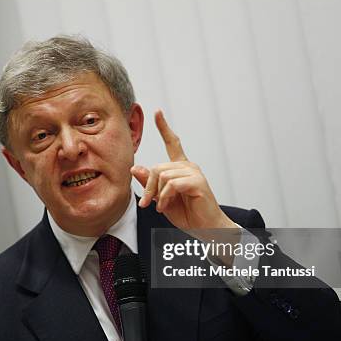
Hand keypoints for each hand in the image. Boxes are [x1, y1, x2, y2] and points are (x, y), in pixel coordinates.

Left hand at [131, 110, 235, 229]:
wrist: (206, 229)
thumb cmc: (187, 214)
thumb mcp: (161, 198)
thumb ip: (149, 183)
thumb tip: (134, 168)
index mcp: (180, 167)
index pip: (173, 143)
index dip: (164, 128)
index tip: (157, 112)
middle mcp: (188, 166)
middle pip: (157, 167)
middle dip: (148, 187)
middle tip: (147, 203)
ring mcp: (194, 172)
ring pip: (162, 175)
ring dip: (157, 194)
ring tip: (161, 206)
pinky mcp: (197, 182)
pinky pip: (171, 184)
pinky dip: (165, 197)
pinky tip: (165, 206)